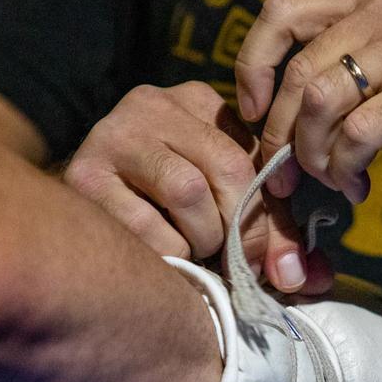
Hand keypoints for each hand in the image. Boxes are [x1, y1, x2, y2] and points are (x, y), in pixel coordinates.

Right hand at [62, 81, 331, 292]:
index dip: (267, 212)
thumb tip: (313, 279)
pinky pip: (145, 225)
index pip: (254, 153)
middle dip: (238, 232)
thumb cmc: (164, 218)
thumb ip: (274, 237)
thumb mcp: (228, 213)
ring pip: (188, 192)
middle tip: (231, 264)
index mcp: (197, 102)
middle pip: (227, 169)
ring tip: (188, 252)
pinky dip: (163, 254)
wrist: (69, 228)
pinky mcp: (84, 173)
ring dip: (199, 240)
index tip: (268, 257)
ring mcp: (115, 134)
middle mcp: (153, 103)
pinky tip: (153, 254)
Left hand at [234, 0, 381, 202]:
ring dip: (313, 158)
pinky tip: (359, 188)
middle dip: (277, 136)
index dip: (252, 67)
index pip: (281, 13)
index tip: (251, 115)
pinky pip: (358, 135)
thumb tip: (282, 119)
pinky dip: (346, 171)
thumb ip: (350, 72)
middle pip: (296, 72)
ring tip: (333, 182)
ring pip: (319, 104)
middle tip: (284, 175)